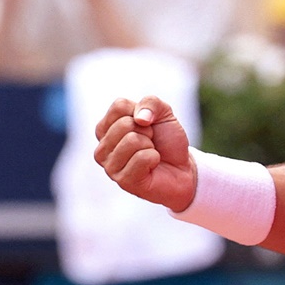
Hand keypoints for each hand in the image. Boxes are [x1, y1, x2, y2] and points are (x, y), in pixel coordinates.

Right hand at [93, 95, 196, 211]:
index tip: (147, 124)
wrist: (182, 167)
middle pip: (124, 124)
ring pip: (132, 141)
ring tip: (150, 153)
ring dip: (150, 145)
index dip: (142, 111)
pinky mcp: (123, 181)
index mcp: (106, 129)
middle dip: (147, 130)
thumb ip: (150, 102)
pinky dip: (154, 158)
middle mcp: (102, 148)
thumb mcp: (163, 112)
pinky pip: (141, 158)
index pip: (118, 106)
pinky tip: (152, 165)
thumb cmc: (166, 139)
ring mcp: (110, 167)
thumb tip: (140, 118)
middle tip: (151, 141)